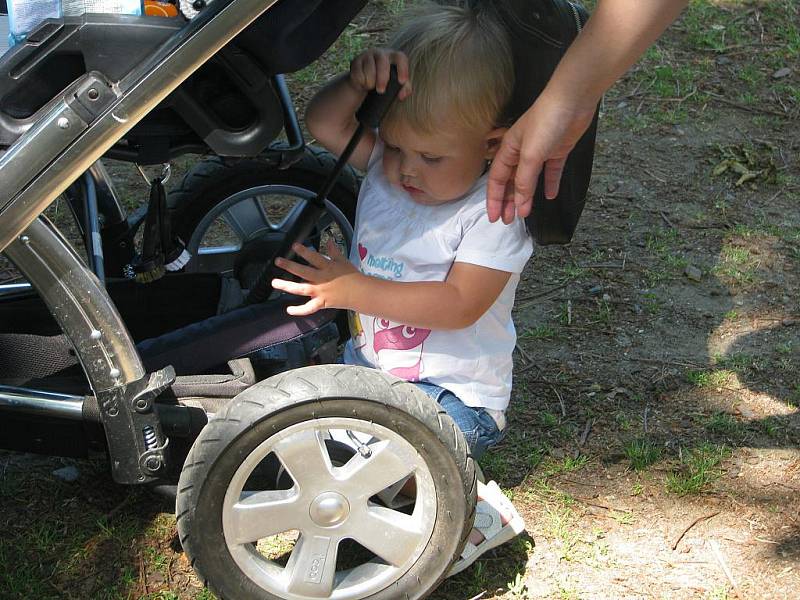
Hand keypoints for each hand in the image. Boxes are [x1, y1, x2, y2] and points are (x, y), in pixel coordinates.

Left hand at [271, 241, 361, 315]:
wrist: (361, 293)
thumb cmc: (352, 276)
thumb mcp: (343, 261)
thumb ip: (334, 251)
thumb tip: (329, 240)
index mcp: (327, 267)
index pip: (314, 257)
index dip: (304, 251)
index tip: (294, 245)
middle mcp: (322, 279)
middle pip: (303, 272)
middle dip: (289, 266)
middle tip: (278, 261)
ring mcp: (321, 292)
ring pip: (301, 289)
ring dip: (287, 286)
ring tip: (275, 283)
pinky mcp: (322, 303)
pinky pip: (309, 308)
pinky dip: (299, 310)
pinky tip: (289, 310)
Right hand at [349, 48, 411, 99]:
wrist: (364, 81)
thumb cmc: (384, 82)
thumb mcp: (395, 85)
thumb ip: (404, 89)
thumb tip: (402, 95)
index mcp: (393, 56)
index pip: (400, 58)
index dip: (402, 69)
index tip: (401, 81)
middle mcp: (380, 53)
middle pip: (382, 62)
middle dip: (382, 78)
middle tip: (381, 91)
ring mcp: (366, 55)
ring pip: (369, 68)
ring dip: (370, 81)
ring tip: (370, 86)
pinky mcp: (355, 61)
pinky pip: (358, 72)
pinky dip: (360, 81)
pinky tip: (362, 83)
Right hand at [487, 92, 595, 223]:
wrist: (573, 100)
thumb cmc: (546, 121)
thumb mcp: (531, 155)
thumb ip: (524, 181)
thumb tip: (520, 205)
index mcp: (509, 150)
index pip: (497, 180)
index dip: (494, 199)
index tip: (494, 217)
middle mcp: (522, 152)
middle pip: (512, 182)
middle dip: (508, 202)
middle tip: (508, 221)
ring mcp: (540, 152)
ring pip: (530, 180)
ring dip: (526, 197)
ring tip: (524, 214)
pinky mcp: (558, 151)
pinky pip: (551, 172)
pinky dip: (550, 184)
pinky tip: (550, 196)